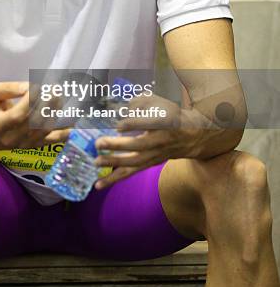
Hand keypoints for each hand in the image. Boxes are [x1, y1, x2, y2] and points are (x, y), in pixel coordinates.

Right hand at [0, 82, 69, 150]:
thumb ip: (7, 88)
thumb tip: (29, 86)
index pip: (18, 115)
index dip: (30, 101)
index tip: (38, 87)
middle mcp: (12, 139)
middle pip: (34, 122)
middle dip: (47, 104)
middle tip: (55, 89)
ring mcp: (25, 145)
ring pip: (45, 129)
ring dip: (55, 112)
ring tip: (60, 96)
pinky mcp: (34, 146)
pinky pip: (53, 141)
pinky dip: (65, 132)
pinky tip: (73, 121)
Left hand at [93, 93, 215, 189]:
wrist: (190, 136)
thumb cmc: (169, 114)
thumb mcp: (158, 102)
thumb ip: (139, 102)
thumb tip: (118, 107)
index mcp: (164, 122)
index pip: (148, 124)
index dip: (133, 124)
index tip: (118, 124)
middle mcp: (159, 141)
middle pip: (138, 145)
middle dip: (117, 146)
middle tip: (99, 143)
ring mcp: (154, 155)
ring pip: (133, 163)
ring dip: (113, 164)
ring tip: (96, 162)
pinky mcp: (148, 164)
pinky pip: (130, 173)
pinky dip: (114, 179)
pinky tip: (98, 185)